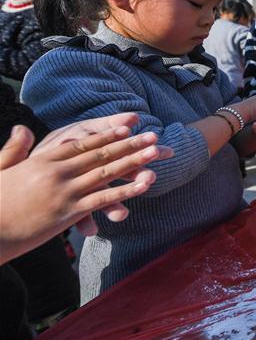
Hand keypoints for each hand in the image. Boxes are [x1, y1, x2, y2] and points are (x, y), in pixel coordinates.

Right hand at [0, 122, 167, 262]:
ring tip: (156, 152)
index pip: (81, 143)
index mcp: (42, 160)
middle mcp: (56, 172)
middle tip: (153, 135)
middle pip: (100, 154)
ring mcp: (64, 192)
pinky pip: (102, 199)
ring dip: (134, 161)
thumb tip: (23, 128)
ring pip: (106, 173)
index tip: (126, 126)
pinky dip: (125, 191)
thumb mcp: (0, 169)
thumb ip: (15, 149)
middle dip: (129, 144)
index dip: (106, 134)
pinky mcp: (68, 212)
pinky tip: (144, 185)